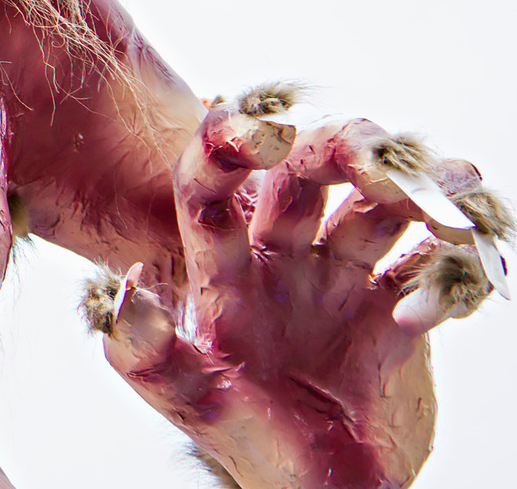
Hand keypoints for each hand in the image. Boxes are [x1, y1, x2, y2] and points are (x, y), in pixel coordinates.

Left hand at [92, 85, 508, 488]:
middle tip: (382, 151)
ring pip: (379, 208)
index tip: (262, 131)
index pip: (213, 191)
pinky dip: (445, 276)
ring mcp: (339, 281)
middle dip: (343, 149)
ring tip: (456, 191)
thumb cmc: (249, 452)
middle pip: (307, 177)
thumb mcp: (197, 407)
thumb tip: (126, 290)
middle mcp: (280, 261)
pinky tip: (428, 312)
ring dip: (419, 191)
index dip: (229, 150)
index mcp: (223, 273)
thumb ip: (152, 355)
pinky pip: (428, 271)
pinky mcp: (393, 312)